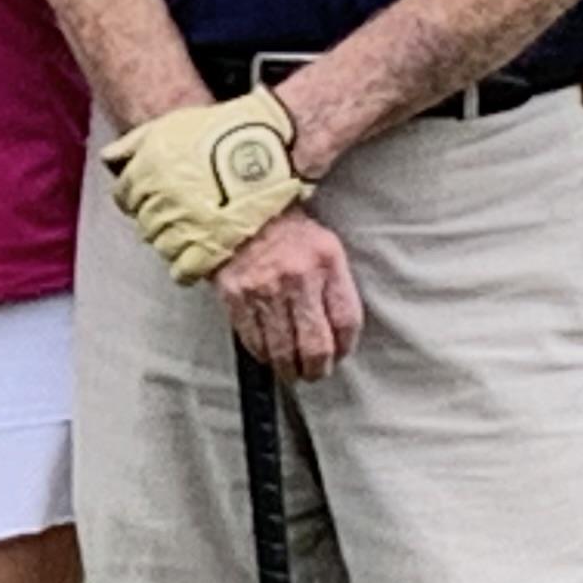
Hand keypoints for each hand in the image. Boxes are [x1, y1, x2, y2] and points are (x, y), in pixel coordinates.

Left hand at [101, 88, 308, 280]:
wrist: (267, 141)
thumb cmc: (220, 128)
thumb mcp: (169, 124)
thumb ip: (133, 144)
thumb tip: (108, 162)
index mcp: (147, 170)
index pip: (124, 198)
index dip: (137, 200)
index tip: (151, 200)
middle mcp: (161, 199)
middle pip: (144, 224)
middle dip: (158, 220)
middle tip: (178, 215)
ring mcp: (185, 224)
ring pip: (162, 247)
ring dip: (172, 242)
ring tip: (191, 233)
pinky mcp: (210, 245)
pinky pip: (184, 270)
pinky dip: (185, 270)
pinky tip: (193, 262)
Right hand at [218, 210, 363, 380]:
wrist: (238, 209)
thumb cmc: (287, 230)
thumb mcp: (325, 246)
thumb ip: (335, 286)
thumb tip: (339, 334)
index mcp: (326, 261)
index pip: (346, 320)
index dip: (345, 348)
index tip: (340, 355)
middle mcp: (297, 276)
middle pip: (316, 345)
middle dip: (318, 369)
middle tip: (315, 373)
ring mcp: (264, 289)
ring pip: (283, 351)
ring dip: (289, 369)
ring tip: (292, 370)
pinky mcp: (236, 297)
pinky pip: (253, 341)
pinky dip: (263, 354)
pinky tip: (268, 353)